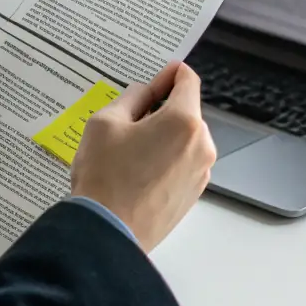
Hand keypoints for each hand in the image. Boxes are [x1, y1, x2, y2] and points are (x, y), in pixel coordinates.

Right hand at [69, 61, 216, 251]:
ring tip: (129, 150)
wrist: (108, 232)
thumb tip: (146, 91)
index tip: (160, 74)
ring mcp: (200, 173)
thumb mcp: (106, 122)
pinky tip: (137, 170)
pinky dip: (165, 158)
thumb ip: (131, 97)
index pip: (188, 81)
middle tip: (129, 119)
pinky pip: (182, 163)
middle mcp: (200, 146)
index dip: (172, 73)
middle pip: (186, 112)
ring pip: (184, 139)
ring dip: (163, 135)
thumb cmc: (105, 177)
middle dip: (162, 109)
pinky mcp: (193, 194)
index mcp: (183, 122)